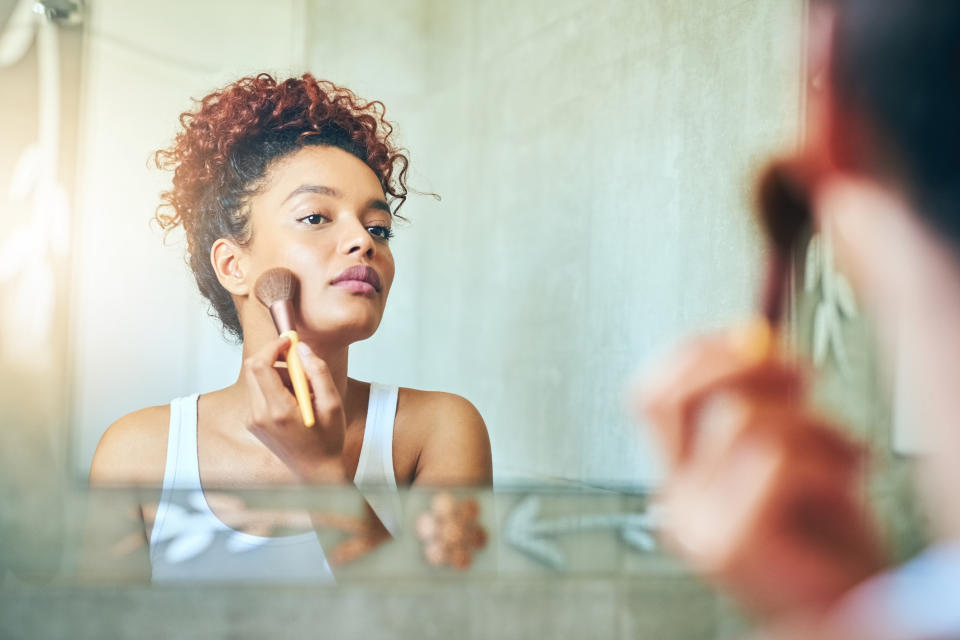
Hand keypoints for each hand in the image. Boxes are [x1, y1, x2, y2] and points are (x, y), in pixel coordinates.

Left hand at [243, 335, 346, 482]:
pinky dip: (274, 387)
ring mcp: (253, 420)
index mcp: (278, 410)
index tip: (289, 341)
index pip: (260, 365)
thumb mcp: (332, 404)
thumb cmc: (328, 439)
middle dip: (274, 357)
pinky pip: (258, 392)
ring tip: (302, 389)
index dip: (273, 347)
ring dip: (277, 374)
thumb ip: (318, 372)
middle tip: (298, 362)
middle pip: (253, 368)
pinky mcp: (253, 422)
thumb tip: (301, 348)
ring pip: (256, 379)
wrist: (316, 471)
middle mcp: (259, 415)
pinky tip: (294, 400)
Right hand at [636, 330, 886, 620]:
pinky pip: (776, 460)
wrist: (848, 615)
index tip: (745, 337)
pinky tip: (845, 487)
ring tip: (843, 456)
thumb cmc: (825, 535)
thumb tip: (756, 340)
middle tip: (800, 374)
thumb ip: (763, 403)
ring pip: (741, 420)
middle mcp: (676, 499)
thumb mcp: (790, 450)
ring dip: (813, 426)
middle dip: (744, 365)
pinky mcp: (729, 541)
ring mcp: (696, 522)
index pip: (650, 395)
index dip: (692, 353)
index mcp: (681, 476)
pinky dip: (829, 463)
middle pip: (675, 396)